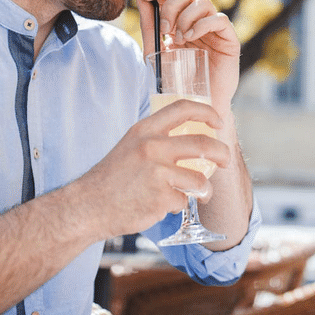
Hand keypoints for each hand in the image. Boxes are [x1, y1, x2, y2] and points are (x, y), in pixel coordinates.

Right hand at [81, 99, 229, 237]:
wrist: (88, 206)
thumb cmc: (112, 178)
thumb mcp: (131, 146)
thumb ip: (157, 139)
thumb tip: (191, 140)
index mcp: (145, 130)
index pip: (183, 108)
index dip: (207, 112)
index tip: (218, 122)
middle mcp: (152, 147)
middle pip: (203, 143)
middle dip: (222, 153)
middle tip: (226, 160)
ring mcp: (157, 173)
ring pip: (199, 179)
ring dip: (205, 190)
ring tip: (200, 194)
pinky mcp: (160, 198)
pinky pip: (183, 201)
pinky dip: (178, 205)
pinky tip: (163, 205)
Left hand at [135, 0, 239, 115]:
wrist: (195, 104)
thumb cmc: (176, 81)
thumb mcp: (155, 52)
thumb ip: (149, 26)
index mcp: (178, 22)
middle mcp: (196, 21)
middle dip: (171, 5)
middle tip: (165, 28)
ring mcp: (213, 29)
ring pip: (203, 2)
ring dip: (186, 17)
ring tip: (180, 39)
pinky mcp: (228, 38)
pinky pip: (219, 19)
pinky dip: (202, 24)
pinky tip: (191, 38)